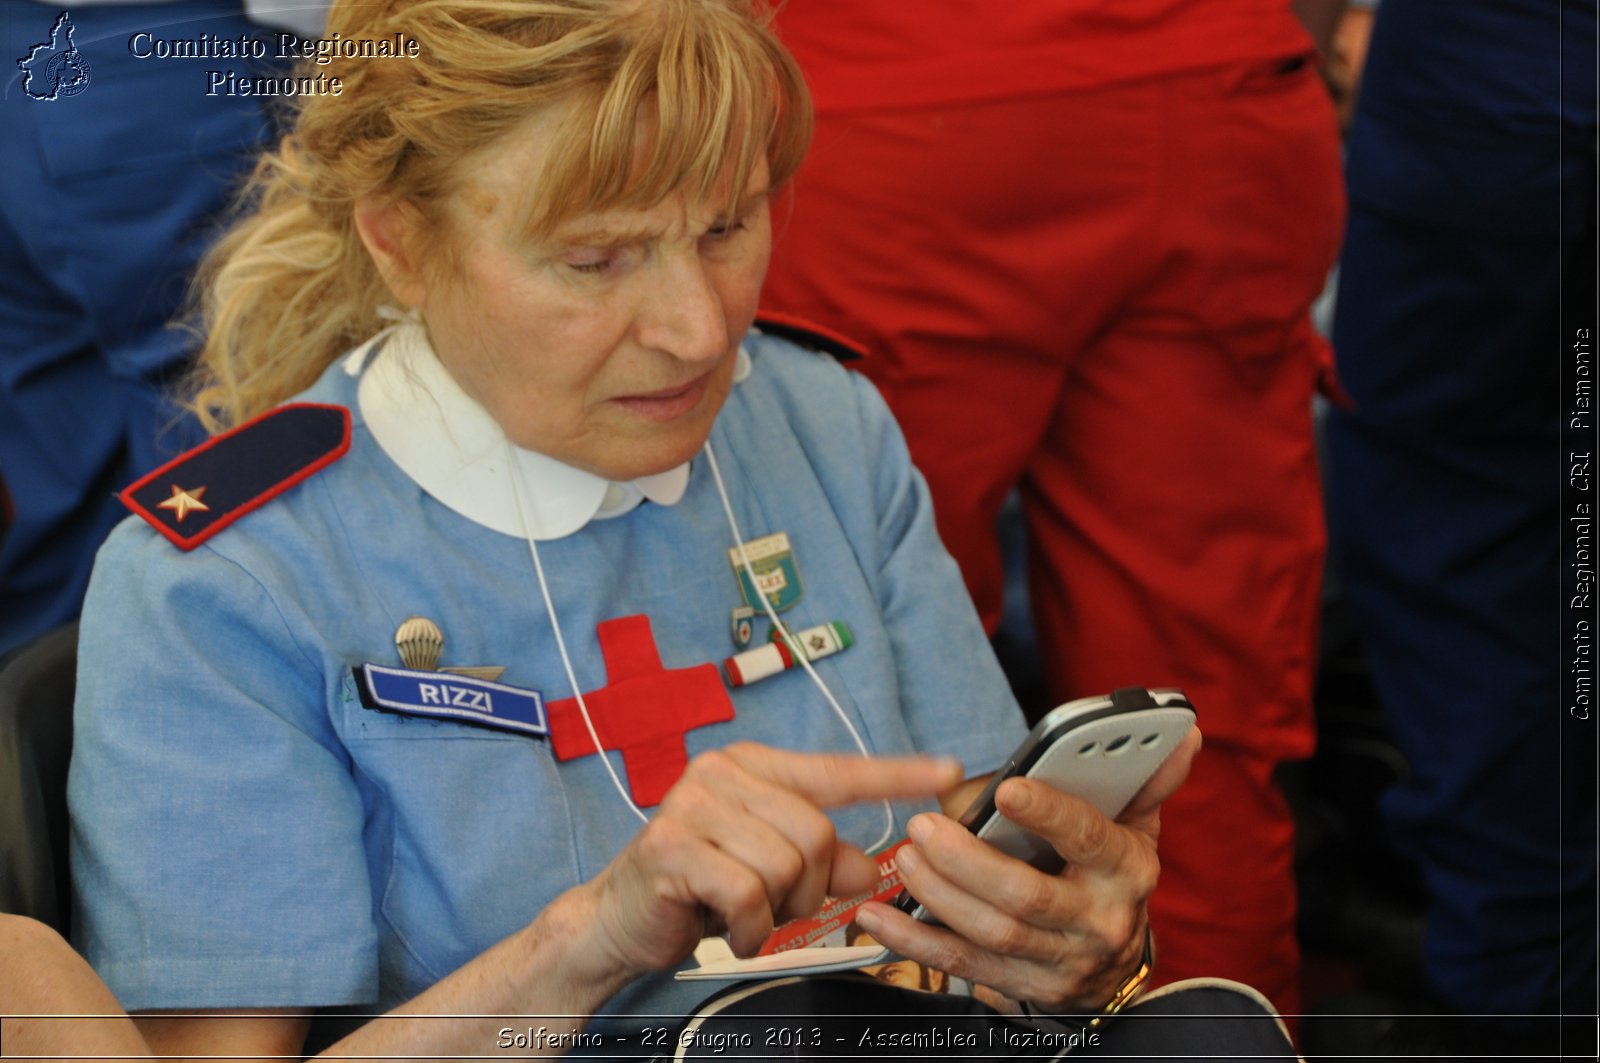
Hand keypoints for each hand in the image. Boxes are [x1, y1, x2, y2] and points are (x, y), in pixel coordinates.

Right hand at [566, 742, 962, 985]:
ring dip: (775, 910)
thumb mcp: (771, 873)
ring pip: (787, 864)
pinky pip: (748, 894)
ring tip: (745, 914)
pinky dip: (749, 928)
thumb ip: (824, 863)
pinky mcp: (672, 846)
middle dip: (810, 887)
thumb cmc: (698, 889)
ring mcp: (693, 804)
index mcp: (752, 767)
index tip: (950, 773)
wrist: (619, 920)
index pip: (837, 770)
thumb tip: (875, 865)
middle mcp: (722, 773)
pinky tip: (729, 929)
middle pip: (817, 832)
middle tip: (775, 906)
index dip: (896, 775)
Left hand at [853, 728, 1200, 1011]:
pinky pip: (963, 966)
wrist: (1113, 966)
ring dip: (939, 895)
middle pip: (1027, 895)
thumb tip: (1181, 733)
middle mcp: (1097, 920)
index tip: (1008, 788)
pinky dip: (917, 944)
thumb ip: (1147, 779)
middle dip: (968, 861)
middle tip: (924, 827)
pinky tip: (882, 919)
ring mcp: (1060, 961)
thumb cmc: (1112, 878)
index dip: (1049, 814)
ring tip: (905, 856)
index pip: (1089, 838)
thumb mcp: (1137, 828)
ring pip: (992, 932)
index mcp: (1125, 869)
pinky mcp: (1023, 988)